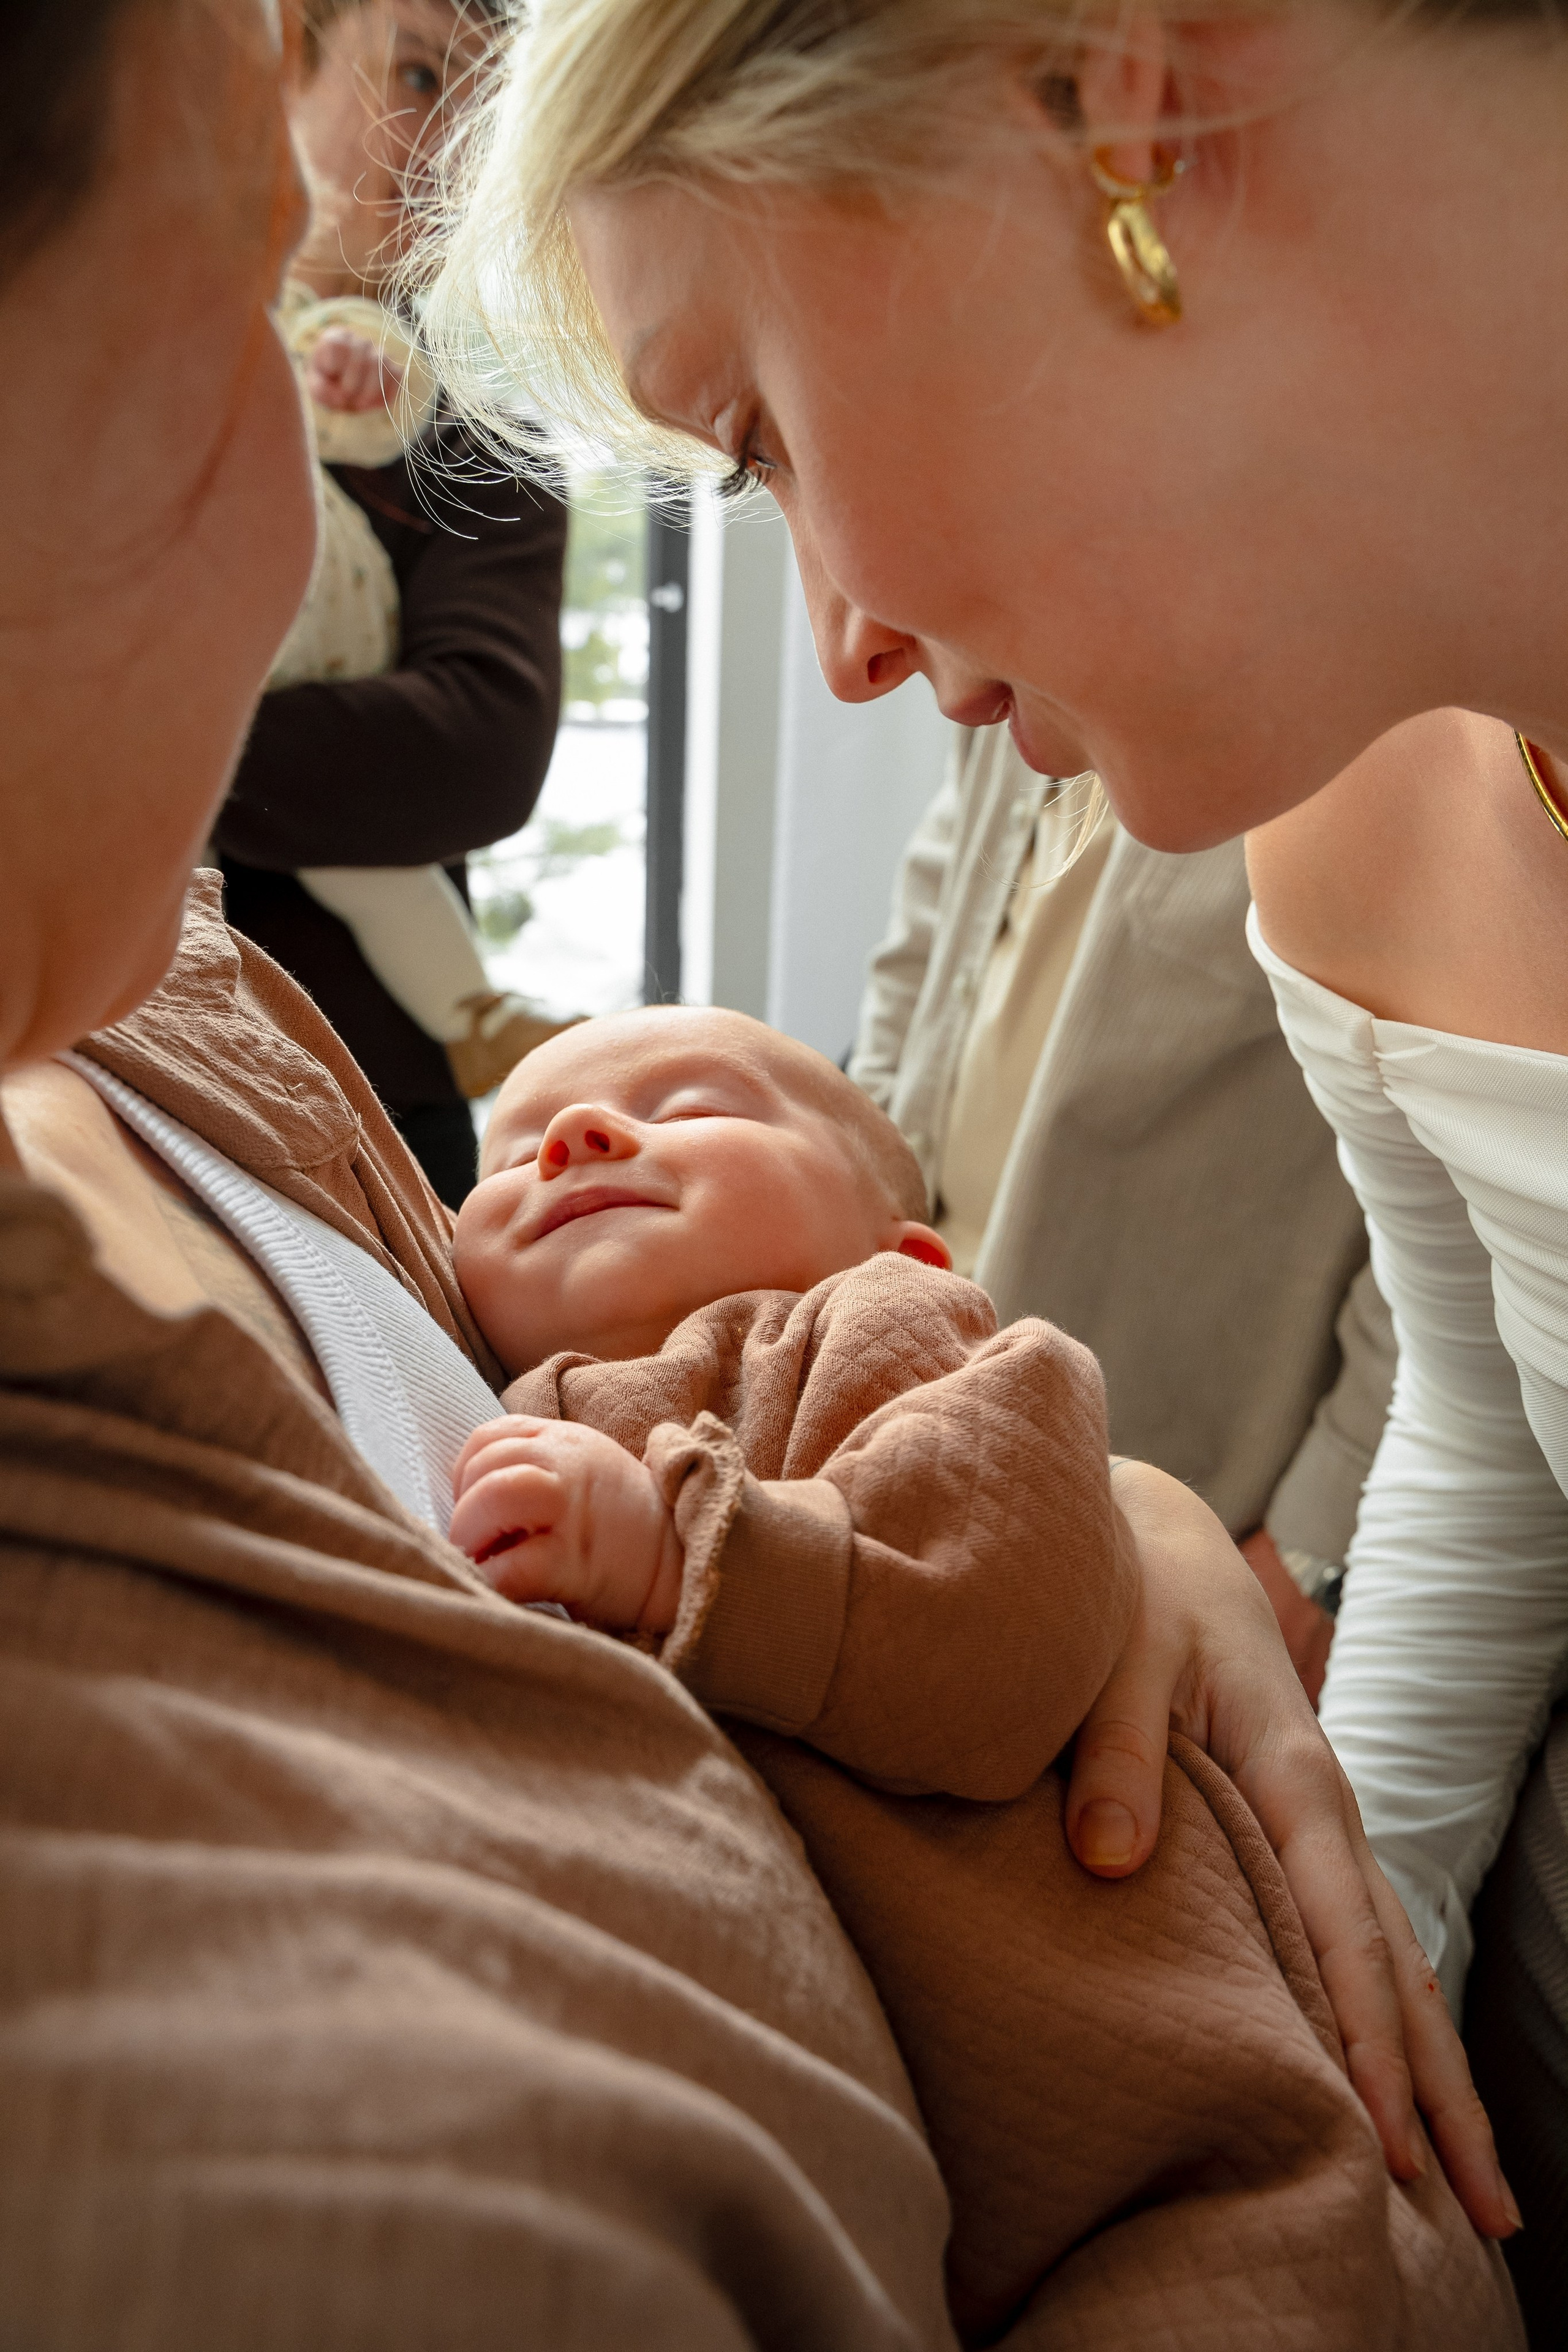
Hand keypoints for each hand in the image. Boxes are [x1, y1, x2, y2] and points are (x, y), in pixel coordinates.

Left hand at [304, 325, 401, 415]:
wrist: (345, 394)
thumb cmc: (328, 386)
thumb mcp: (316, 387)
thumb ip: (321, 389)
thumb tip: (341, 397)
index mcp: (337, 337)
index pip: (337, 344)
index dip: (334, 365)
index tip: (330, 377)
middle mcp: (360, 342)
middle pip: (359, 356)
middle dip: (351, 384)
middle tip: (344, 401)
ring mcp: (379, 353)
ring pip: (379, 363)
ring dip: (369, 390)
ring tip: (359, 405)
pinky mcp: (394, 369)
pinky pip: (396, 376)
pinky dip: (385, 392)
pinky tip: (374, 403)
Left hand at [451, 1416, 682, 1631]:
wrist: (683, 1565)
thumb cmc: (623, 1524)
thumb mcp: (585, 1469)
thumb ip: (537, 1465)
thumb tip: (470, 1496)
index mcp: (565, 1442)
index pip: (489, 1437)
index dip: (466, 1473)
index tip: (473, 1506)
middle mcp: (568, 1466)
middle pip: (485, 1465)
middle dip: (462, 1508)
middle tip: (471, 1544)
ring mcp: (572, 1513)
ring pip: (495, 1497)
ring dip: (469, 1533)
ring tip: (478, 1561)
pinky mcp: (576, 1564)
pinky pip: (513, 1567)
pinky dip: (490, 1579)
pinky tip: (493, 1588)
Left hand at [1069, 1460, 1518, 2241]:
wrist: (1164, 1548)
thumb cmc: (1135, 1602)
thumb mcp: (1118, 1658)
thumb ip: (1113, 1753)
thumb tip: (1108, 1862)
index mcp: (1295, 1776)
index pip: (1345, 1931)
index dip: (1369, 2042)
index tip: (1386, 2143)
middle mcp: (1328, 1815)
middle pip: (1403, 1972)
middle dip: (1441, 2095)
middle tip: (1485, 2221)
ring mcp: (1323, 1834)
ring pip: (1398, 1970)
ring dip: (1435, 2077)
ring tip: (1476, 2200)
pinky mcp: (1300, 1840)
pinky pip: (1365, 1948)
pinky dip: (1394, 2028)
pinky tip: (1400, 2095)